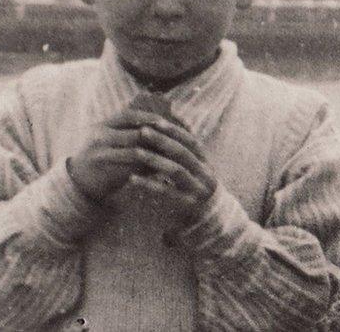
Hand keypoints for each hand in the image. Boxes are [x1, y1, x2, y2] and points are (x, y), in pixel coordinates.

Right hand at [66, 109, 171, 201]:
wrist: (78, 182)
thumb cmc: (101, 157)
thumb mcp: (109, 139)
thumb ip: (129, 132)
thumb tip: (162, 126)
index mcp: (102, 125)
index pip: (129, 115)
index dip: (149, 117)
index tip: (168, 122)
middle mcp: (100, 136)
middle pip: (135, 133)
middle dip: (159, 137)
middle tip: (178, 141)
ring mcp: (101, 154)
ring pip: (136, 151)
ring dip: (157, 154)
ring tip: (174, 156)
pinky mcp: (105, 172)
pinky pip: (131, 169)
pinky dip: (148, 169)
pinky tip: (161, 170)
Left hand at [128, 114, 218, 233]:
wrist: (207, 220)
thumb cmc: (194, 190)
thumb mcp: (193, 169)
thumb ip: (184, 150)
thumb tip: (173, 118)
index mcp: (207, 163)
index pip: (191, 141)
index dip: (174, 130)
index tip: (156, 121)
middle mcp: (206, 175)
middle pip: (183, 153)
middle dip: (162, 141)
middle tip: (142, 131)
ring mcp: (198, 191)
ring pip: (175, 171)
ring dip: (154, 159)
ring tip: (135, 152)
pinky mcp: (187, 206)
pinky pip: (166, 193)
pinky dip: (148, 184)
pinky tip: (132, 178)